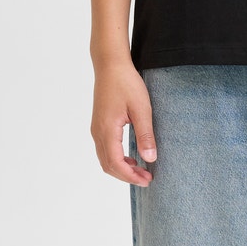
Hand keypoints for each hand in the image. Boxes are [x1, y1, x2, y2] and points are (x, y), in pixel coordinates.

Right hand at [91, 59, 156, 185]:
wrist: (110, 65)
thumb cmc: (126, 83)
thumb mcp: (142, 109)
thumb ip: (145, 135)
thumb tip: (150, 159)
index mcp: (107, 130)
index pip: (116, 163)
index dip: (131, 176)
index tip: (147, 180)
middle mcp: (97, 132)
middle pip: (108, 165)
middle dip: (127, 176)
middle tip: (147, 179)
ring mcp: (96, 129)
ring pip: (105, 159)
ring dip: (122, 168)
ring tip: (141, 170)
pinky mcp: (98, 125)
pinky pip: (105, 150)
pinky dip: (117, 159)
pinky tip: (132, 157)